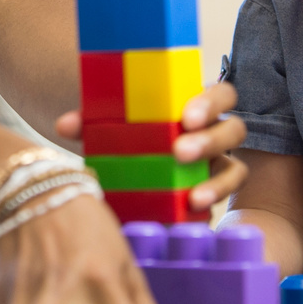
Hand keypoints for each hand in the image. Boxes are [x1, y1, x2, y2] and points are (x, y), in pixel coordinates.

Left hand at [55, 79, 249, 212]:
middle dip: (210, 140)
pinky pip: (224, 200)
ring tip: (193, 196)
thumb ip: (92, 124)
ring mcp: (217, 165)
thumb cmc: (125, 143)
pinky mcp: (213, 194)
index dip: (210, 102)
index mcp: (193, 107)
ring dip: (217, 181)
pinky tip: (192, 208)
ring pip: (236, 168)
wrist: (128, 183)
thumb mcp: (109, 132)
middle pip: (234, 129)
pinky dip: (212, 201)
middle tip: (179, 152)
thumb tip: (66, 124)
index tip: (186, 117)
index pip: (220, 95)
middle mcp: (212, 133)